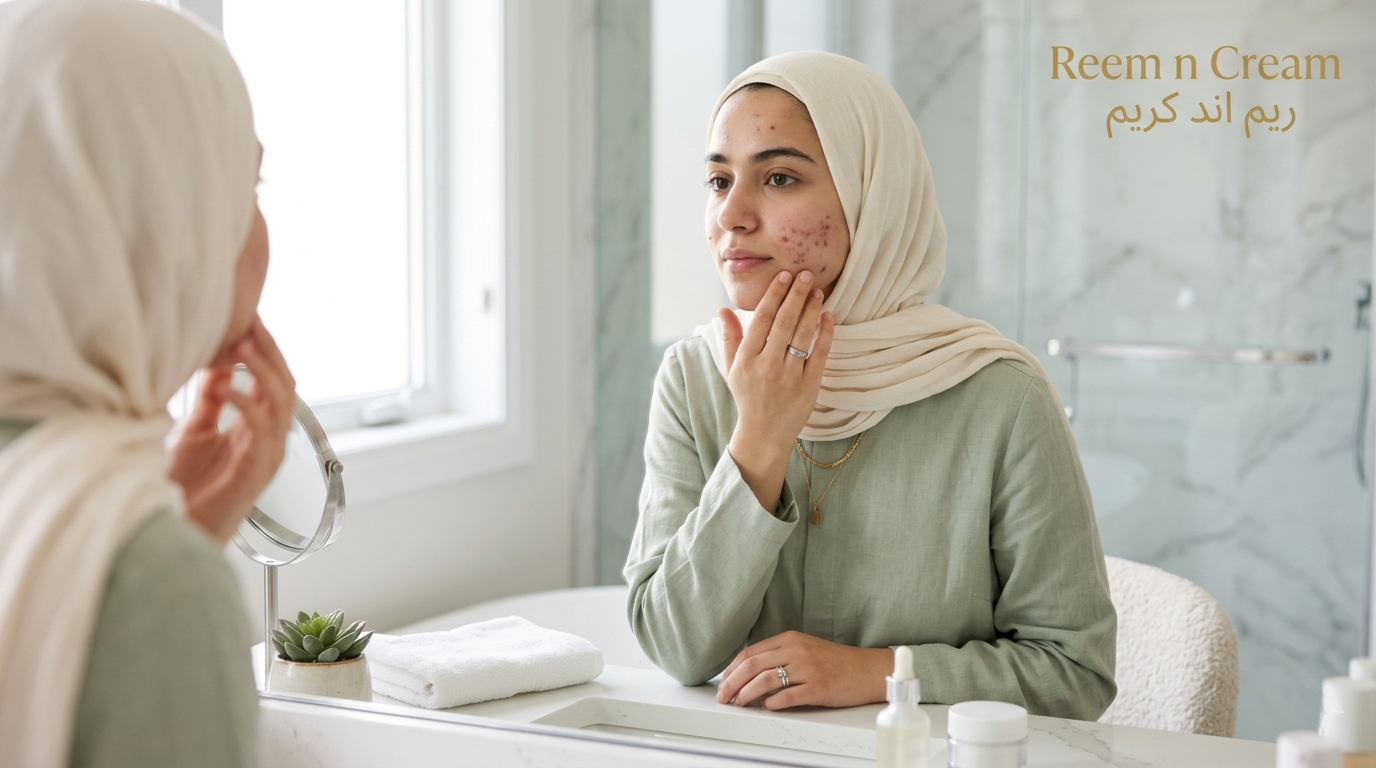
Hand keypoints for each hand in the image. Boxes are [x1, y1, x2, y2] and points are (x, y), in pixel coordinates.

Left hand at [168, 317, 296, 544]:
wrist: (173, 532)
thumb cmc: (183, 490)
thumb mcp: (194, 431)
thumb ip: (213, 401)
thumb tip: (220, 365)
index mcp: (255, 429)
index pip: (272, 380)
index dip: (264, 349)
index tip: (248, 318)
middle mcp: (267, 440)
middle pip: (285, 384)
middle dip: (269, 351)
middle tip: (251, 323)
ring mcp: (267, 456)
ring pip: (283, 402)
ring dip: (263, 371)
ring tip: (243, 346)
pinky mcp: (259, 472)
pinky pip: (263, 429)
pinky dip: (248, 404)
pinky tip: (227, 388)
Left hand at [715, 630, 892, 709]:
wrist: (867, 669)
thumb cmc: (836, 662)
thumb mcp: (805, 649)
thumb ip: (779, 656)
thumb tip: (750, 675)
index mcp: (790, 639)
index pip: (750, 652)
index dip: (731, 670)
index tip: (723, 683)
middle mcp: (796, 650)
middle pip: (752, 665)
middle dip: (731, 683)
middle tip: (723, 697)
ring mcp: (808, 668)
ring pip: (765, 680)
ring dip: (746, 694)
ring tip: (739, 703)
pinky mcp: (818, 687)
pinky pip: (787, 696)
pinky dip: (772, 703)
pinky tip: (766, 707)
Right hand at [722, 270, 833, 510]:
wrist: (764, 432)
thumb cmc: (748, 395)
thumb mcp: (732, 368)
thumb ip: (729, 337)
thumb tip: (723, 309)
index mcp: (747, 359)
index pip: (762, 319)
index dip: (774, 295)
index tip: (784, 276)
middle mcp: (767, 365)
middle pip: (784, 322)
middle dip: (795, 295)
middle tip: (806, 274)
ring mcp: (789, 376)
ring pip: (802, 335)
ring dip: (811, 309)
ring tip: (818, 290)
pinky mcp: (809, 385)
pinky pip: (819, 353)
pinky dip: (825, 333)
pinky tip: (827, 316)